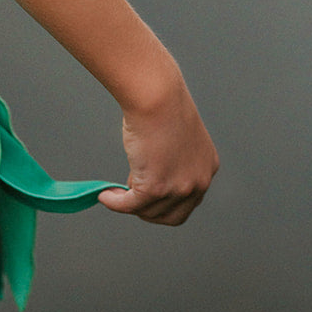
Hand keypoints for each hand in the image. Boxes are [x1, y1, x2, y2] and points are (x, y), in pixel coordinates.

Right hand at [98, 73, 218, 225]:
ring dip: (129, 206)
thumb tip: (150, 171)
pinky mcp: (155, 188)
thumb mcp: (178, 135)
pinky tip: (105, 195)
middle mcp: (198, 182)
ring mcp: (178, 188)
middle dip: (149, 211)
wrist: (156, 95)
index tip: (148, 194)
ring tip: (115, 193)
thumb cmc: (163, 104)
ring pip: (148, 211)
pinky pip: (130, 205)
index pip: (188, 201)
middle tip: (131, 198)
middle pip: (171, 216)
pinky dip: (115, 203)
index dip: (165, 201)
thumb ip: (172, 157)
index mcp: (207, 167)